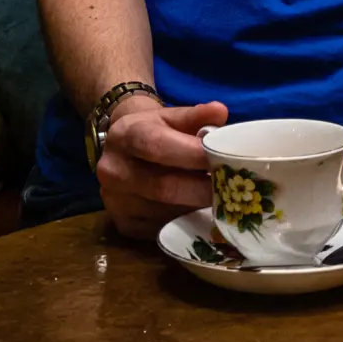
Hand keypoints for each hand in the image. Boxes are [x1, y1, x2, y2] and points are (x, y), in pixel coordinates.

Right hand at [96, 98, 226, 238]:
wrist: (121, 150)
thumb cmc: (153, 131)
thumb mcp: (170, 116)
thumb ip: (195, 116)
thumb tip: (220, 112)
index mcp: (125, 135)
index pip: (158, 146)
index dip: (192, 155)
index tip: (222, 159)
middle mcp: (113, 170)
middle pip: (163, 187)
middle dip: (201, 188)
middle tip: (229, 187)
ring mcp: (115, 201)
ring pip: (165, 212)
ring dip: (195, 207)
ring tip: (217, 197)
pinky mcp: (123, 224)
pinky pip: (161, 228)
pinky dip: (184, 220)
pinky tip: (196, 209)